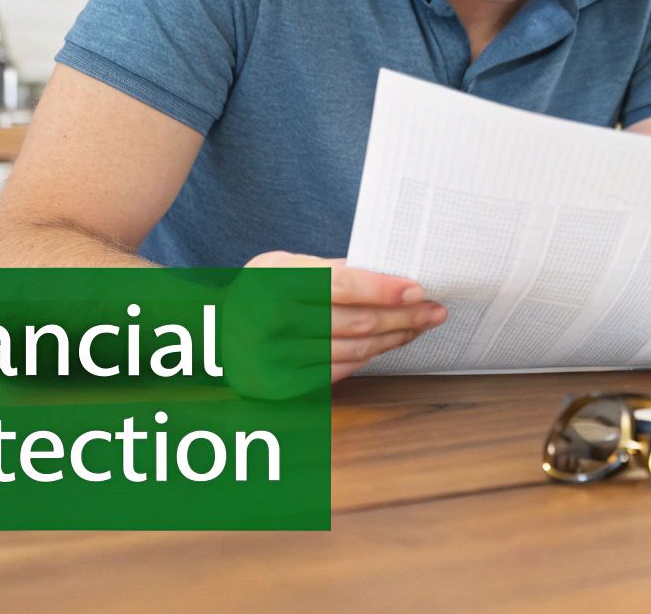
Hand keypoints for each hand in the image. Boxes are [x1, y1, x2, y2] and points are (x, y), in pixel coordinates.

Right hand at [237, 250, 446, 386]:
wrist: (216, 330)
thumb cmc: (261, 291)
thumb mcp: (285, 265)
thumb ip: (334, 270)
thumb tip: (394, 276)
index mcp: (273, 282)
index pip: (340, 286)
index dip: (384, 289)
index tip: (419, 289)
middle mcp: (269, 321)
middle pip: (353, 322)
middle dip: (402, 316)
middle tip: (434, 310)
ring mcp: (273, 358)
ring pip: (352, 351)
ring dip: (393, 339)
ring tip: (420, 326)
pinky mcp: (280, 385)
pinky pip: (339, 372)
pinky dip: (370, 358)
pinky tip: (390, 343)